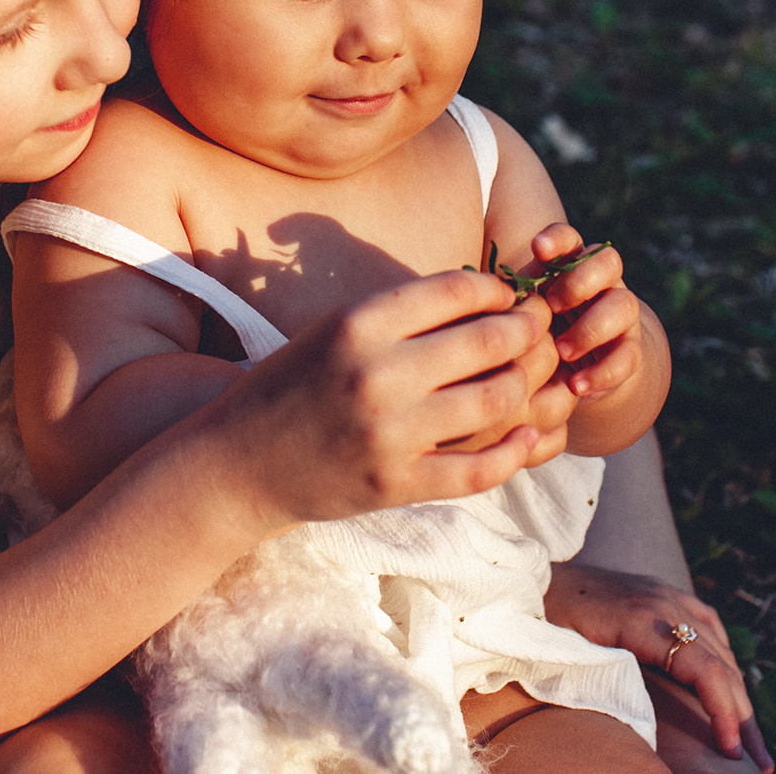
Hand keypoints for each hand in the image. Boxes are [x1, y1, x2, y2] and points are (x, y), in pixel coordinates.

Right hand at [203, 269, 550, 532]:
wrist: (238, 463)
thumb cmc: (292, 385)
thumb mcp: (333, 329)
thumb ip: (400, 313)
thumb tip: (482, 292)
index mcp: (359, 324)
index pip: (458, 290)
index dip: (498, 290)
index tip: (509, 297)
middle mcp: (376, 374)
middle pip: (489, 341)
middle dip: (527, 332)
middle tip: (537, 333)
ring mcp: (389, 434)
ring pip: (495, 400)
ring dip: (524, 386)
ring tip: (526, 379)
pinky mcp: (396, 485)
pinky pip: (480, 469)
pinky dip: (515, 451)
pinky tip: (526, 437)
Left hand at [525, 227, 643, 404]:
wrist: (578, 371)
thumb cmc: (537, 332)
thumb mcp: (521, 313)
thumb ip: (510, 300)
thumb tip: (482, 295)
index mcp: (570, 267)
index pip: (571, 240)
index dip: (557, 239)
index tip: (537, 248)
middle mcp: (602, 285)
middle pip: (608, 262)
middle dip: (580, 281)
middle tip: (553, 305)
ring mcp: (621, 316)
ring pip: (624, 305)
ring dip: (592, 328)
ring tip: (562, 351)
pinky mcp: (630, 351)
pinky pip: (629, 356)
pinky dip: (602, 372)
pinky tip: (577, 385)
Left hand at [545, 562, 773, 770]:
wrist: (529, 576)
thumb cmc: (542, 622)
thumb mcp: (570, 656)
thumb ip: (609, 681)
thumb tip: (644, 732)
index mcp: (640, 619)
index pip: (703, 668)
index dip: (723, 711)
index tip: (731, 751)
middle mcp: (661, 602)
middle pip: (720, 663)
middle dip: (743, 717)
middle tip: (760, 764)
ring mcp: (665, 594)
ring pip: (719, 648)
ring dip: (737, 694)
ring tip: (750, 738)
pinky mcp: (662, 592)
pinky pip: (707, 626)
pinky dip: (723, 660)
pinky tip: (730, 689)